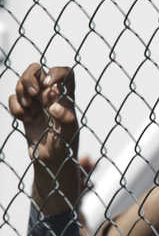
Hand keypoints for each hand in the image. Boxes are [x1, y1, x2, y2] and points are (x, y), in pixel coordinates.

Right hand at [10, 64, 82, 212]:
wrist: (51, 165)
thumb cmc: (65, 151)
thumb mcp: (68, 136)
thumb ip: (66, 120)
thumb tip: (57, 107)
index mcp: (67, 99)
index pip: (65, 73)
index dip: (55, 72)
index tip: (48, 86)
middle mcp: (52, 97)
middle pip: (37, 70)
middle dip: (29, 78)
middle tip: (33, 94)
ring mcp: (37, 103)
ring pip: (23, 82)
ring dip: (20, 93)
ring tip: (28, 111)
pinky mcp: (26, 111)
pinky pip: (14, 98)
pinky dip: (15, 106)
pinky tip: (23, 119)